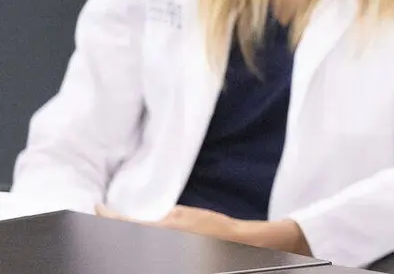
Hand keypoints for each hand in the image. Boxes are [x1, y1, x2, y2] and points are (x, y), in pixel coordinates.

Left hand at [97, 204, 245, 242]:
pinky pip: (145, 244)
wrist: (227, 240)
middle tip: (104, 214)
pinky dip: (136, 235)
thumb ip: (163, 213)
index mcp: (159, 230)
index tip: (98, 207)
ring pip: (133, 241)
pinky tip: (135, 230)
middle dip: (112, 224)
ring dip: (123, 231)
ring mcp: (162, 250)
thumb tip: (146, 212)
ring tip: (116, 220)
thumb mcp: (184, 214)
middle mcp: (157, 243)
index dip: (107, 216)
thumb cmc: (210, 225)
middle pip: (124, 234)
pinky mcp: (168, 253)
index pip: (124, 224)